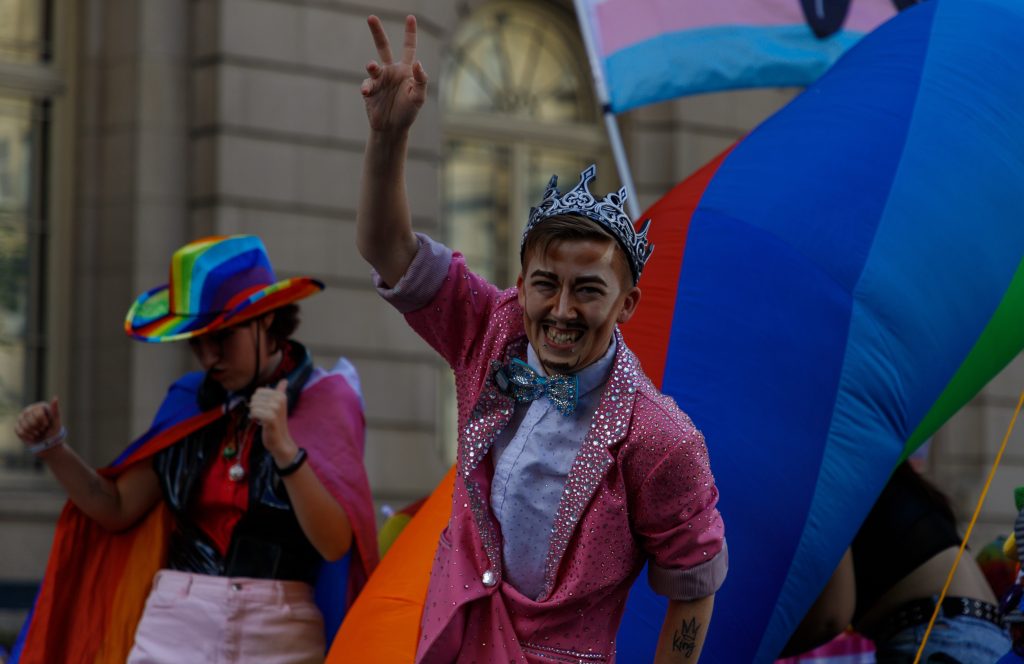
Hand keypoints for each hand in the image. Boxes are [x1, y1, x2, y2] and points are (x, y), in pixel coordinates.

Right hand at [15, 397, 61, 445]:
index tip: (47, 424)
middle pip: (30, 421)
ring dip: (34, 433)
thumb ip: (55, 409)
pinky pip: (20, 432)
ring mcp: (22, 417)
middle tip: (43, 429)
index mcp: (40, 406)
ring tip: (39, 432)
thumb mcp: (56, 420)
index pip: (38, 414)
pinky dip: (28, 436)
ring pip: (24, 427)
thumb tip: (55, 397)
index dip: (43, 422)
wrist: (48, 441)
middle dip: (38, 428)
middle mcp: (30, 409)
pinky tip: (33, 436)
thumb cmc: (53, 430)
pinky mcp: (17, 425)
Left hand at [249, 380, 294, 459]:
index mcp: (281, 395)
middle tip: (263, 416)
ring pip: (254, 405)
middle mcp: (279, 399)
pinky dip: (254, 417)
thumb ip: (281, 392)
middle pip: (255, 398)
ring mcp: (276, 408)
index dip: (257, 401)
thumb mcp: (279, 405)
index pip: (258, 392)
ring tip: (262, 419)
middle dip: (255, 407)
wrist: (280, 440)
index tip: (265, 409)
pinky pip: (255, 412)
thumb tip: (285, 380)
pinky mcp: (271, 418)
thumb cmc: (277, 423)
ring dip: (255, 414)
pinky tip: (260, 422)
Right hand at [362, 15, 427, 133]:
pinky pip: (367, 84)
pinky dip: (367, 86)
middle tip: (371, 17)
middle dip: (377, 32)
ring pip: (373, 66)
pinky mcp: (369, 90)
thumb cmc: (408, 112)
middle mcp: (391, 71)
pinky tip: (367, 91)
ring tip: (372, 66)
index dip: (410, 33)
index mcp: (406, 70)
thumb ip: (421, 80)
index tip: (411, 17)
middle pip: (383, 47)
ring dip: (372, 66)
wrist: (392, 128)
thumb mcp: (419, 97)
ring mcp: (379, 79)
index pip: (409, 48)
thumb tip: (418, 63)